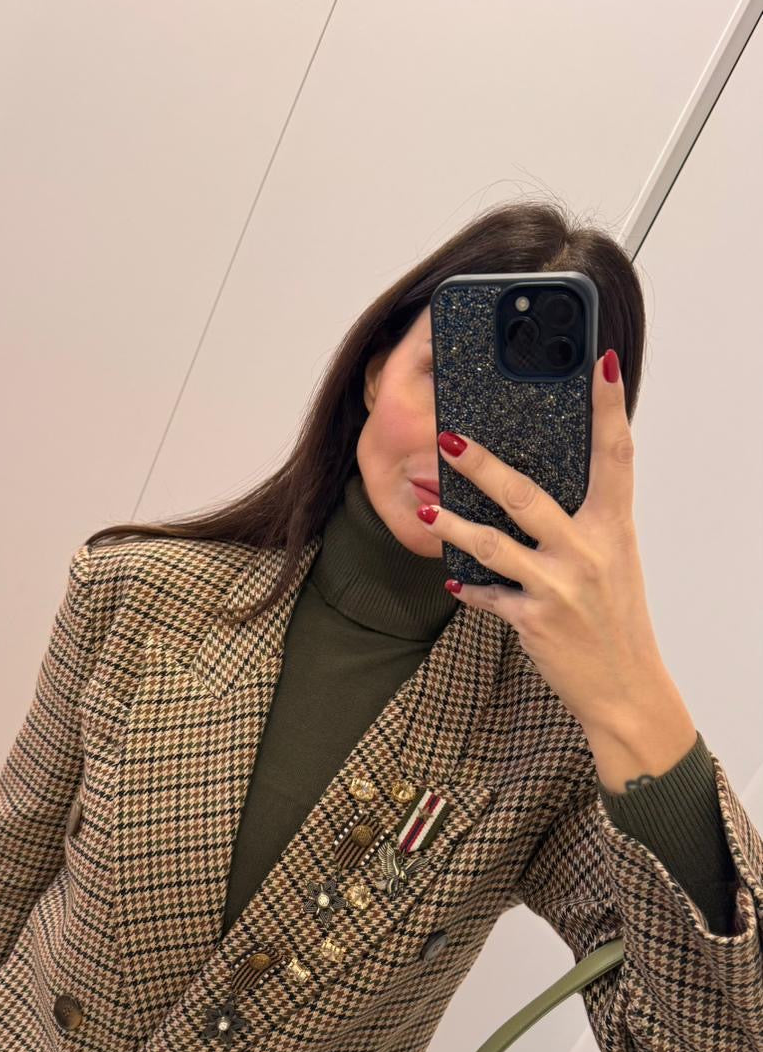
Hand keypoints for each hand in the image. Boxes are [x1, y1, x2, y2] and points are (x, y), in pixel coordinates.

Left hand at [418, 349, 669, 732]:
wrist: (627, 689)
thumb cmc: (616, 620)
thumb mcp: (614, 562)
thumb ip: (586, 524)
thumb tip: (535, 488)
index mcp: (615, 526)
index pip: (617, 454)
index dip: (609, 406)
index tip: (600, 362)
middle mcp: (590, 550)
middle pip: (527, 494)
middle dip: (482, 464)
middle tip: (448, 437)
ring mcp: (561, 586)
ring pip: (492, 543)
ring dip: (452, 522)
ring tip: (424, 505)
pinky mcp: (535, 620)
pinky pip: (489, 595)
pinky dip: (470, 587)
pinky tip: (453, 578)